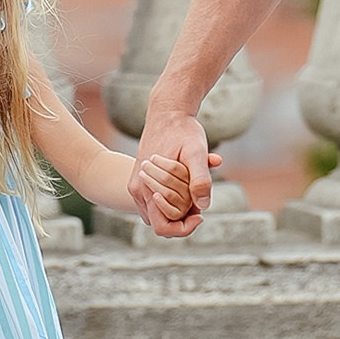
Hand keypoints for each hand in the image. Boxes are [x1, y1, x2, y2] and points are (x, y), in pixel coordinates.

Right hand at [132, 110, 213, 236]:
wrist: (167, 111)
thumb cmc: (183, 130)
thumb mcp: (196, 152)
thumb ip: (200, 179)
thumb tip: (202, 206)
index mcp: (147, 188)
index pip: (163, 227)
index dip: (185, 227)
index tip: (200, 213)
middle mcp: (137, 190)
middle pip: (161, 223)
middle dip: (182, 217)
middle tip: (198, 199)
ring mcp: (137, 186)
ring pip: (158, 213)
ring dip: (176, 209)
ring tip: (191, 190)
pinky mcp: (139, 181)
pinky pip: (155, 203)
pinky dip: (170, 200)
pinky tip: (183, 185)